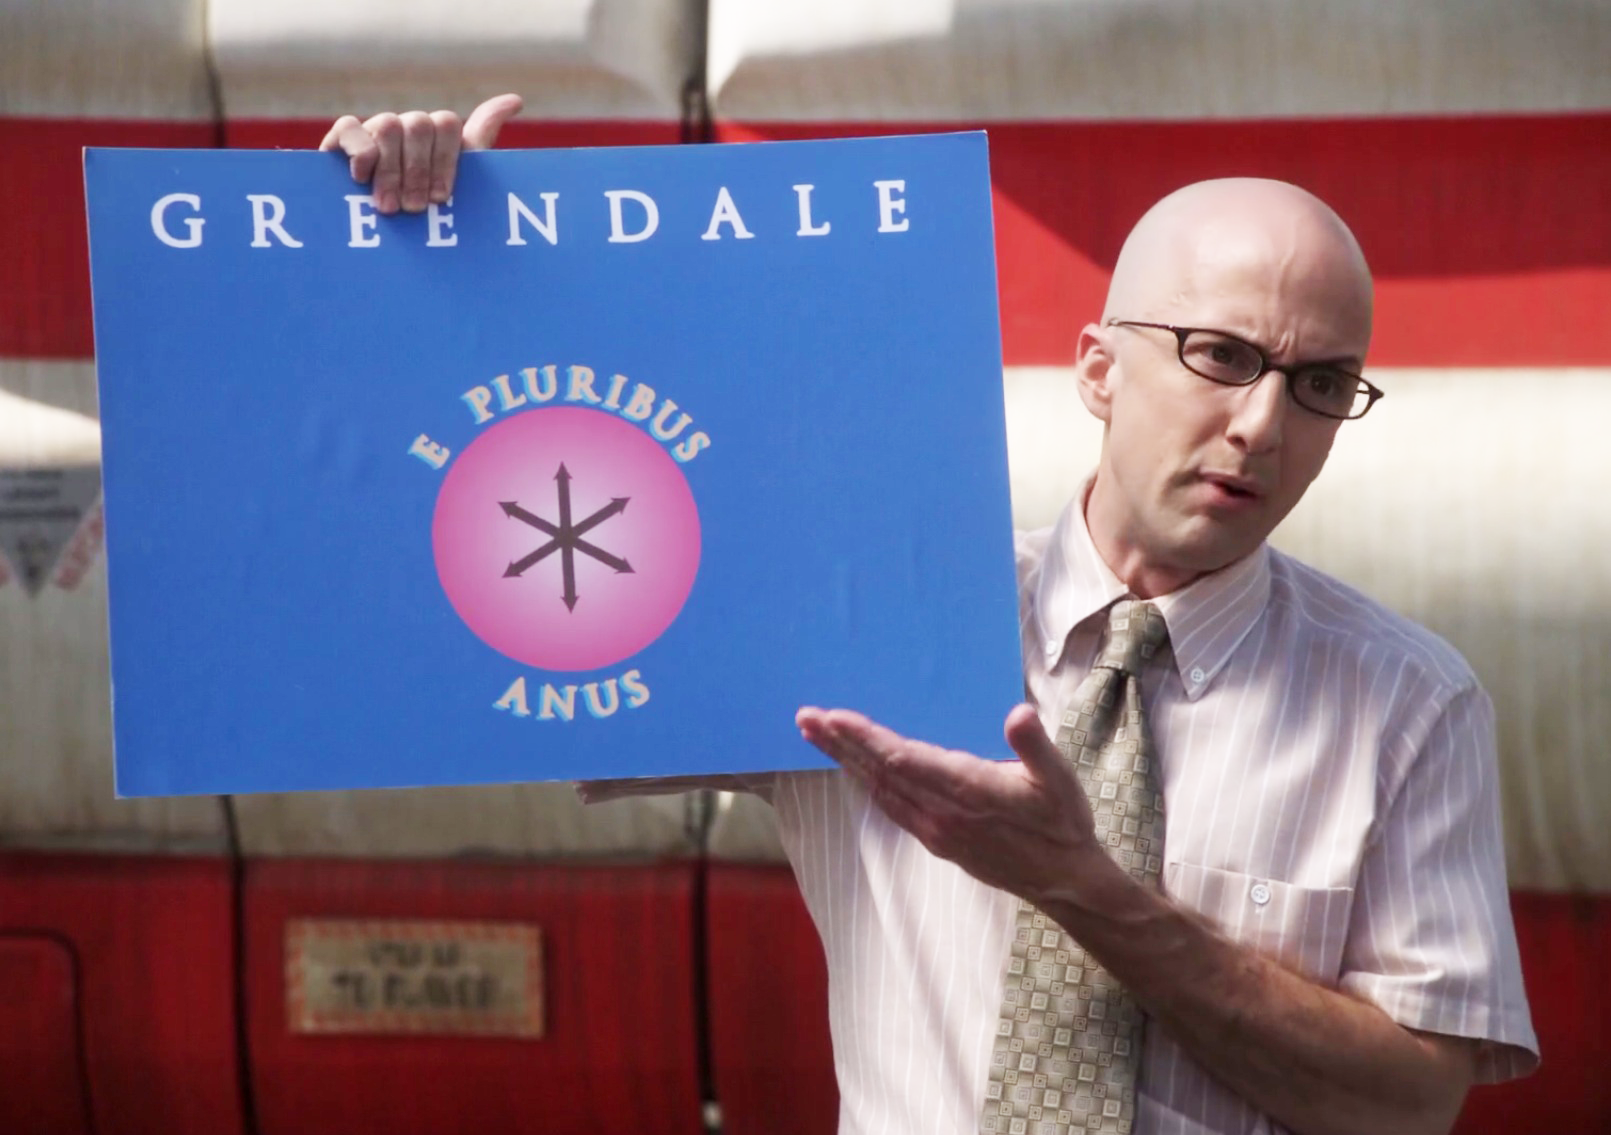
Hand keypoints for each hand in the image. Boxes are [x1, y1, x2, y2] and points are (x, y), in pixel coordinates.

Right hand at [319, 93, 523, 214]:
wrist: (374, 237)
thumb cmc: (425, 213)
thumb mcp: (459, 183)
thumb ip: (482, 139)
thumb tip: (515, 100)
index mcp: (436, 136)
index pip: (448, 124)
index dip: (447, 162)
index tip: (443, 199)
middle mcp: (407, 127)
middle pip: (420, 124)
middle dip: (419, 170)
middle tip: (415, 209)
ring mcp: (375, 129)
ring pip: (389, 126)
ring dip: (391, 170)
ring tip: (389, 206)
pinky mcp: (342, 137)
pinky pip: (351, 127)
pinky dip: (360, 152)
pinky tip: (361, 178)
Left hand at [795, 703, 1123, 906]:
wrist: (1063, 881)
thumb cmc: (1063, 822)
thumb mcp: (1061, 778)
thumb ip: (1036, 745)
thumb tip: (1018, 714)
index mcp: (968, 790)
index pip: (904, 759)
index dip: (865, 738)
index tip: (834, 718)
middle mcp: (943, 813)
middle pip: (879, 772)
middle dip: (840, 744)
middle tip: (805, 717)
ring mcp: (936, 830)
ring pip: (880, 790)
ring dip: (846, 761)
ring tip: (816, 735)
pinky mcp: (936, 840)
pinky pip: (891, 807)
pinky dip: (867, 784)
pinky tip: (854, 771)